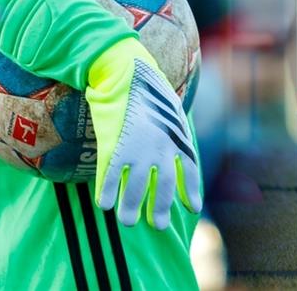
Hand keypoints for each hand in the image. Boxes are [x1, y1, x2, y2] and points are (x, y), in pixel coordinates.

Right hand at [86, 38, 201, 228]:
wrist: (126, 69)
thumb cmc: (148, 87)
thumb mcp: (171, 110)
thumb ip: (174, 132)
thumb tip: (176, 147)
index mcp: (178, 136)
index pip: (190, 170)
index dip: (191, 190)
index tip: (193, 208)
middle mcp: (163, 145)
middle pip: (165, 185)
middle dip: (161, 207)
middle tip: (158, 225)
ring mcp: (139, 146)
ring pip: (137, 186)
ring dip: (132, 207)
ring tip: (128, 222)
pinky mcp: (115, 143)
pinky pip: (112, 175)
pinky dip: (108, 191)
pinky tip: (103, 205)